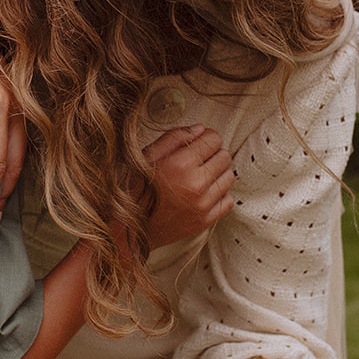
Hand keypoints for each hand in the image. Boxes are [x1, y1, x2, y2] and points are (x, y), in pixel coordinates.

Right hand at [144, 125, 235, 248]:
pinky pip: (227, 200)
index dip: (207, 137)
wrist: (128, 229)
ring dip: (218, 173)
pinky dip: (219, 194)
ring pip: (229, 177)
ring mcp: (203, 204)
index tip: (200, 142)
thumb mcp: (146, 157)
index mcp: (180, 165)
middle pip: (225, 157)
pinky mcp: (205, 220)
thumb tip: (199, 130)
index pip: (214, 140)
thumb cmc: (133, 191)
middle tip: (198, 159)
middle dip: (213, 153)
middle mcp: (195, 184)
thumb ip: (174, 138)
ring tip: (200, 175)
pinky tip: (204, 192)